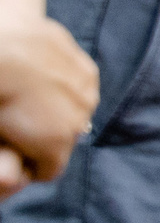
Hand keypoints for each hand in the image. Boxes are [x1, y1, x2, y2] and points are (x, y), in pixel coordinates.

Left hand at [0, 14, 99, 195]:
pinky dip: (64, 87)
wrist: (4, 41)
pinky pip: (78, 89)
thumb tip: (8, 180)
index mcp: (54, 143)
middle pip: (64, 142)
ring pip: (74, 114)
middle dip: (44, 137)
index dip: (26, 165)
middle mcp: (79, 121)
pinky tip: (39, 75)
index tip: (10, 151)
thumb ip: (6, 164)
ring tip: (27, 94)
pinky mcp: (88, 69)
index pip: (47, 172)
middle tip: (16, 120)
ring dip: (56, 110)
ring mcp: (86, 93)